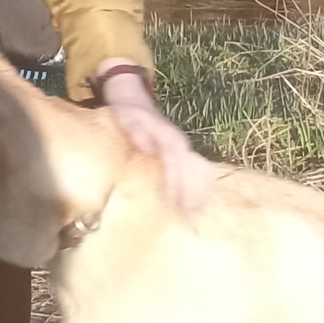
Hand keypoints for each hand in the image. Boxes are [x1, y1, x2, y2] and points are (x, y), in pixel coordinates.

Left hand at [91, 63, 211, 212]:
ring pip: (195, 175)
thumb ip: (136, 131)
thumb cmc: (128, 114)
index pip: (176, 163)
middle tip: (187, 220)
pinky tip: (194, 210)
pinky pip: (193, 175)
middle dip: (190, 195)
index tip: (172, 203)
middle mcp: (181, 145)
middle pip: (191, 172)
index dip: (175, 183)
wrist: (133, 103)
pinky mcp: (180, 158)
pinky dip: (195, 191)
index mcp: (170, 138)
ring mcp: (183, 151)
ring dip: (196, 196)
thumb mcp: (127, 118)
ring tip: (194, 220)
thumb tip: (146, 146)